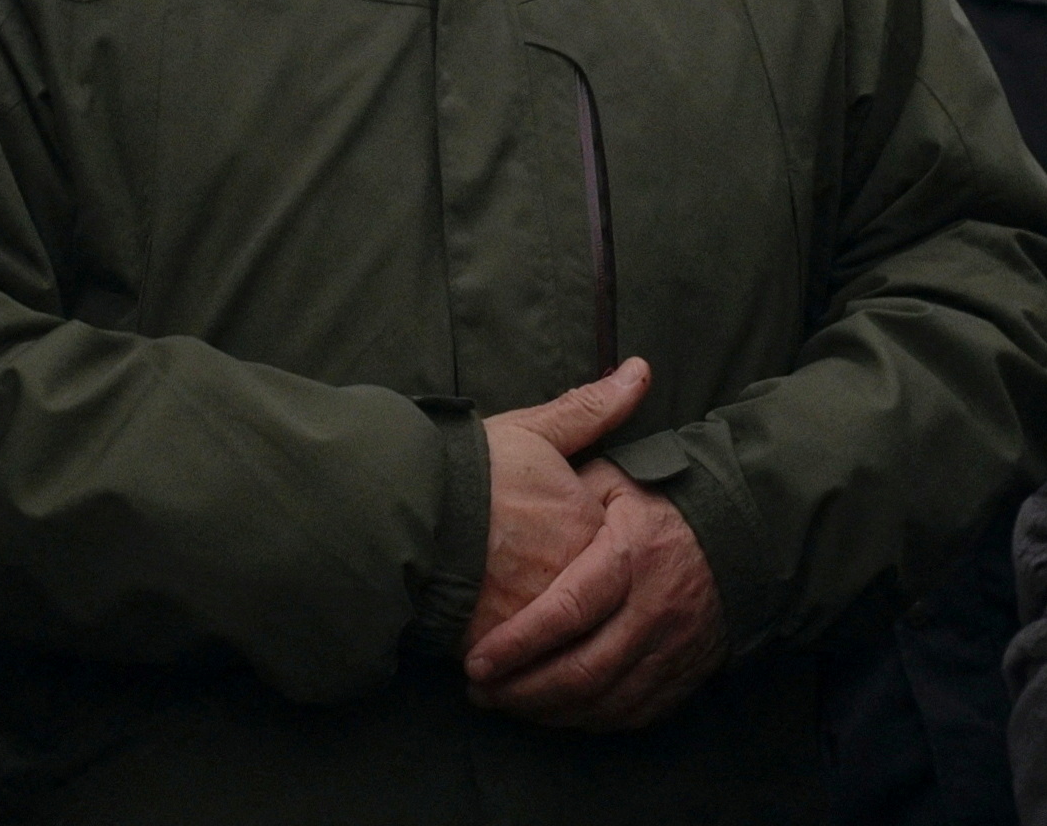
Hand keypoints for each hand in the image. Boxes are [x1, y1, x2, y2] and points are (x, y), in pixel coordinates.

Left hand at [464, 457, 726, 731]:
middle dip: (522, 690)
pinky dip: (588, 721)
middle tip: (479, 692)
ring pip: (604, 700)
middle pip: (582, 670)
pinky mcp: (684, 675)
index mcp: (630, 557)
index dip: (518, 642)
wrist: (743, 535)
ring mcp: (673, 649)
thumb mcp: (616, 480)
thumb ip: (565, 491)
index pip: (568, 611)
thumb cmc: (663, 502)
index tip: (476, 661)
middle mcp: (653, 610)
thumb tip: (508, 497)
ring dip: (548, 712)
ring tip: (504, 704)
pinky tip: (554, 712)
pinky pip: (631, 714)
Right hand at [467, 357, 651, 649]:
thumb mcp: (533, 430)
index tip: (558, 546)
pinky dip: (518, 675)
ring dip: (550, 650)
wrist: (405, 507)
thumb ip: (592, 408)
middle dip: (574, 607)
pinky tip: (505, 668)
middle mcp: (573, 577)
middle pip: (593, 606)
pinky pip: (525, 675)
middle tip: (539, 596)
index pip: (615, 554)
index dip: (586, 551)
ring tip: (523, 637)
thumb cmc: (469, 467)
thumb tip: (641, 370)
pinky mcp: (501, 649)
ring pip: (563, 647)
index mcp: (587, 526)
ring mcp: (539, 618)